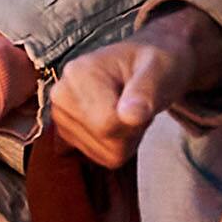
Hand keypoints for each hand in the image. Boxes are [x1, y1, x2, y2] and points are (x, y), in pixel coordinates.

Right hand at [51, 7, 221, 167]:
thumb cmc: (155, 64)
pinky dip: (117, 144)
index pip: (107, 123)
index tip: (141, 95)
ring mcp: (61, 117)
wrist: (146, 65)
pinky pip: (101, 157)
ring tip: (126, 107)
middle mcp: (61, 96)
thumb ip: (146, 92)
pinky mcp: (68, 134)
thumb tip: (130, 115)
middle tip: (136, 101)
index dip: (135, 118)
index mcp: (77, 73)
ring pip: (103, 153)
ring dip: (126, 137)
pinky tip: (116, 119)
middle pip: (105, 139)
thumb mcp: (160, 70)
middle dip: (131, 128)